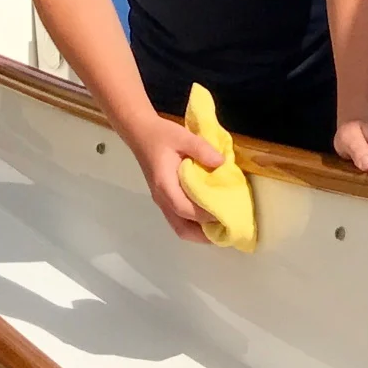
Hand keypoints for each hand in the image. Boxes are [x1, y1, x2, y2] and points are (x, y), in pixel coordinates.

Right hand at [131, 113, 225, 239]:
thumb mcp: (182, 136)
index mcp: (165, 185)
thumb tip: (222, 163)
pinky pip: (179, 219)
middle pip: (181, 228)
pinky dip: (194, 224)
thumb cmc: (161, 135)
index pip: (184, 209)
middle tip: (226, 230)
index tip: (226, 212)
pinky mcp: (164, 198)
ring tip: (220, 227)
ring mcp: (161, 201)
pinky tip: (208, 216)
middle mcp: (161, 198)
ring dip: (199, 232)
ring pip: (180, 227)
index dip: (204, 215)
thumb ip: (202, 149)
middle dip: (204, 235)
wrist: (140, 132)